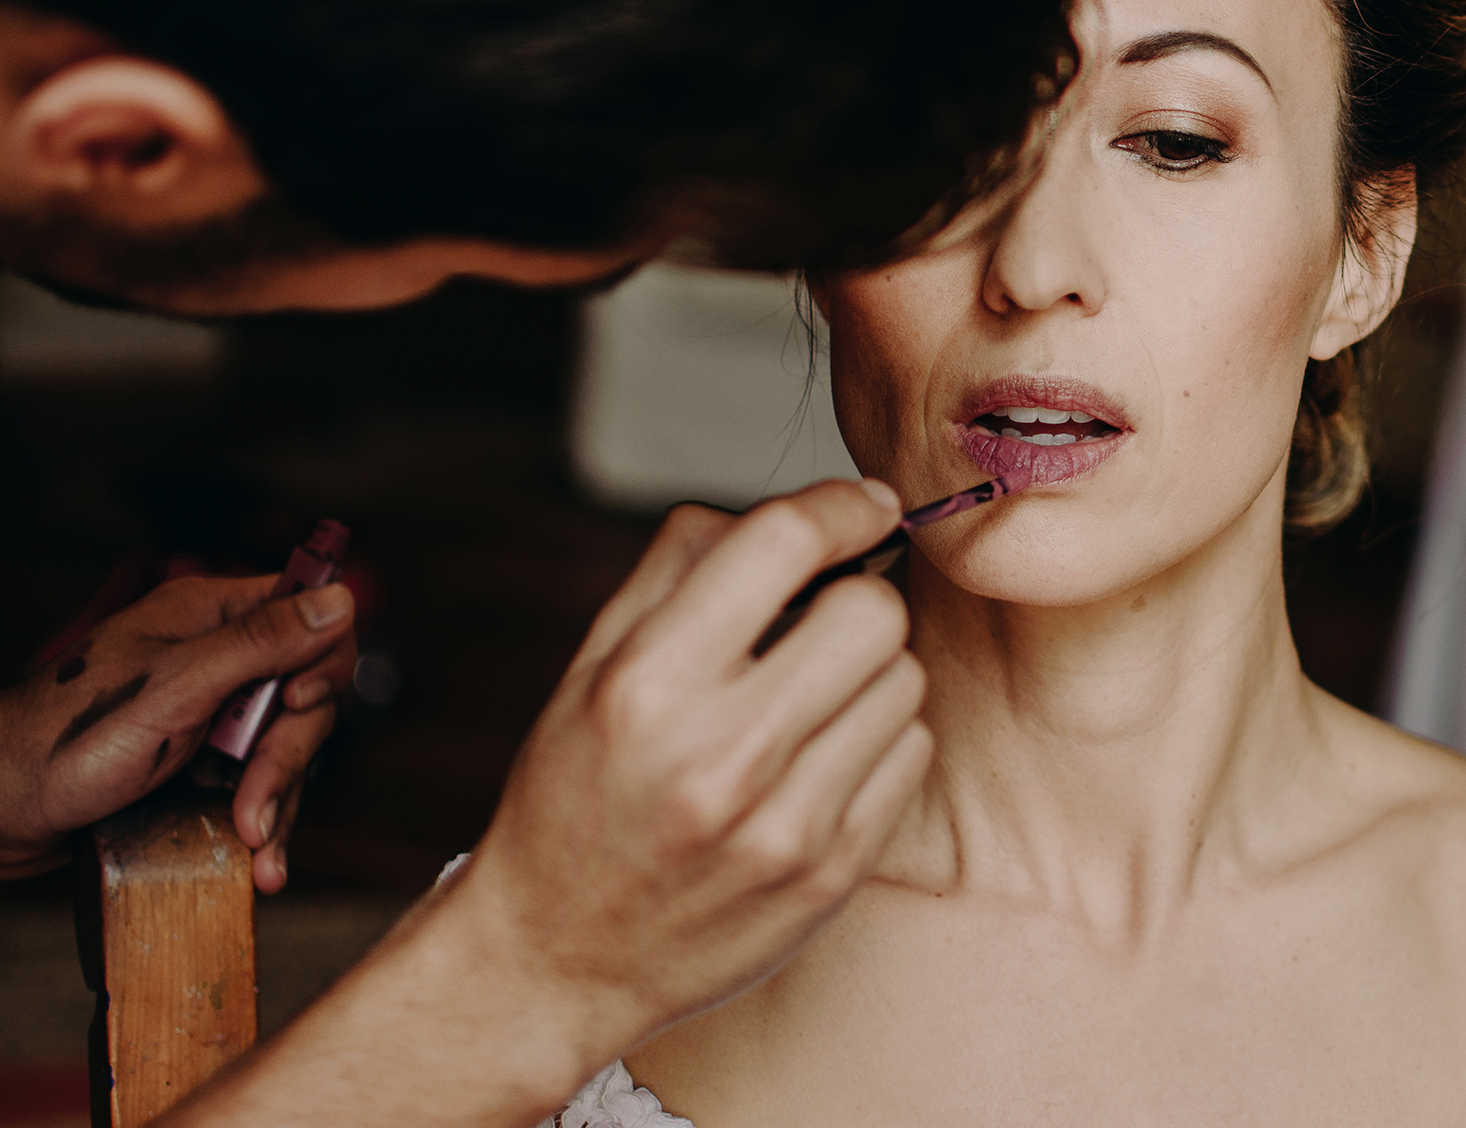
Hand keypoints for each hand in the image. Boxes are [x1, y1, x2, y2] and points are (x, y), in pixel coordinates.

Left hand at [0, 573, 356, 887]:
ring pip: (285, 750)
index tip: (295, 703)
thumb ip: (261, 642)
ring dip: (279, 803)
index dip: (321, 661)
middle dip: (288, 758)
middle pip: (304, 696)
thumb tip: (341, 598)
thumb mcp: (174, 686)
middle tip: (256, 808)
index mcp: (208, 618)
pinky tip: (259, 863)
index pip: (308, 617)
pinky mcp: (196, 765)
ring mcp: (206, 716)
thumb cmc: (62, 739)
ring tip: (255, 853)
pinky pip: (255, 787)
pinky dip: (262, 824)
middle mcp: (214, 661)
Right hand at [442, 478, 930, 1066]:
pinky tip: (821, 758)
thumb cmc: (575, 795)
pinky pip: (910, 755)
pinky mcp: (830, 875)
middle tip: (821, 621)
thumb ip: (683, 568)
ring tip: (810, 700)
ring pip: (903, 682)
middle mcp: (717, 756)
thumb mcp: (591, 667)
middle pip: (871, 611)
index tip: (864, 505)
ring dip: (871, 672)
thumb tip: (804, 509)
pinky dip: (879, 739)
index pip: (781, 543)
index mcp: (645, 686)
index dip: (840, 505)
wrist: (555, 961)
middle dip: (856, 596)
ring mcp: (783, 824)